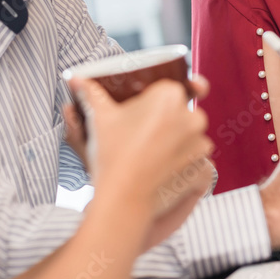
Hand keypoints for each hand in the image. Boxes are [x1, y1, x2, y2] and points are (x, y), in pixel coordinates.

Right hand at [68, 77, 213, 245]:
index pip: (167, 91)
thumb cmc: (112, 155)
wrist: (122, 199)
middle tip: (142, 136)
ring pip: (189, 137)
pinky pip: (196, 162)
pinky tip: (163, 172)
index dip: (152, 103)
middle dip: (166, 122)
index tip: (141, 114)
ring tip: (150, 156)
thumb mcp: (99, 118)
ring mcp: (201, 144)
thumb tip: (76, 79)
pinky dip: (183, 166)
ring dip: (176, 144)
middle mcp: (193, 117)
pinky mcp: (203, 169)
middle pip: (180, 113)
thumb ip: (91, 93)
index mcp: (170, 96)